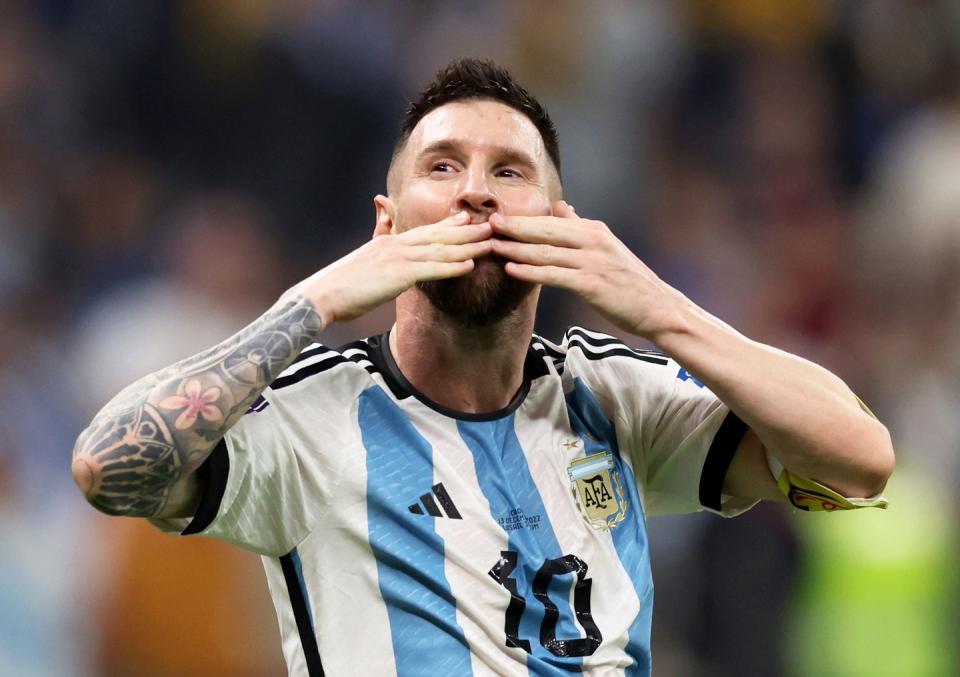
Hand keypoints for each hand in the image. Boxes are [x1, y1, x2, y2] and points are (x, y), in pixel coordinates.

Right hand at [294, 211, 492, 324]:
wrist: (321, 296)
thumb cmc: (340, 285)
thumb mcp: (362, 258)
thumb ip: (376, 240)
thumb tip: (381, 223)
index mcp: (388, 242)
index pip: (424, 231)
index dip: (447, 224)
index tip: (467, 217)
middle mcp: (395, 245)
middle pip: (437, 235)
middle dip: (466, 230)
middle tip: (491, 225)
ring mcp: (397, 258)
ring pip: (439, 250)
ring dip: (467, 246)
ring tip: (489, 243)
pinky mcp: (397, 275)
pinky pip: (430, 270)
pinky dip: (451, 266)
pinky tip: (469, 266)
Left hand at [490, 201, 685, 338]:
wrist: (658, 308)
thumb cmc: (630, 283)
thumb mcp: (607, 247)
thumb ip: (581, 227)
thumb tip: (562, 207)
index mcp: (594, 230)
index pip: (552, 221)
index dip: (524, 219)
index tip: (498, 216)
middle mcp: (593, 240)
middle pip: (545, 230)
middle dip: (514, 227)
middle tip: (487, 224)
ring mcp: (593, 261)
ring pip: (546, 252)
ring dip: (516, 248)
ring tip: (492, 246)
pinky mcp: (592, 283)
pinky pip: (555, 275)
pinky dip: (531, 270)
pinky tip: (512, 269)